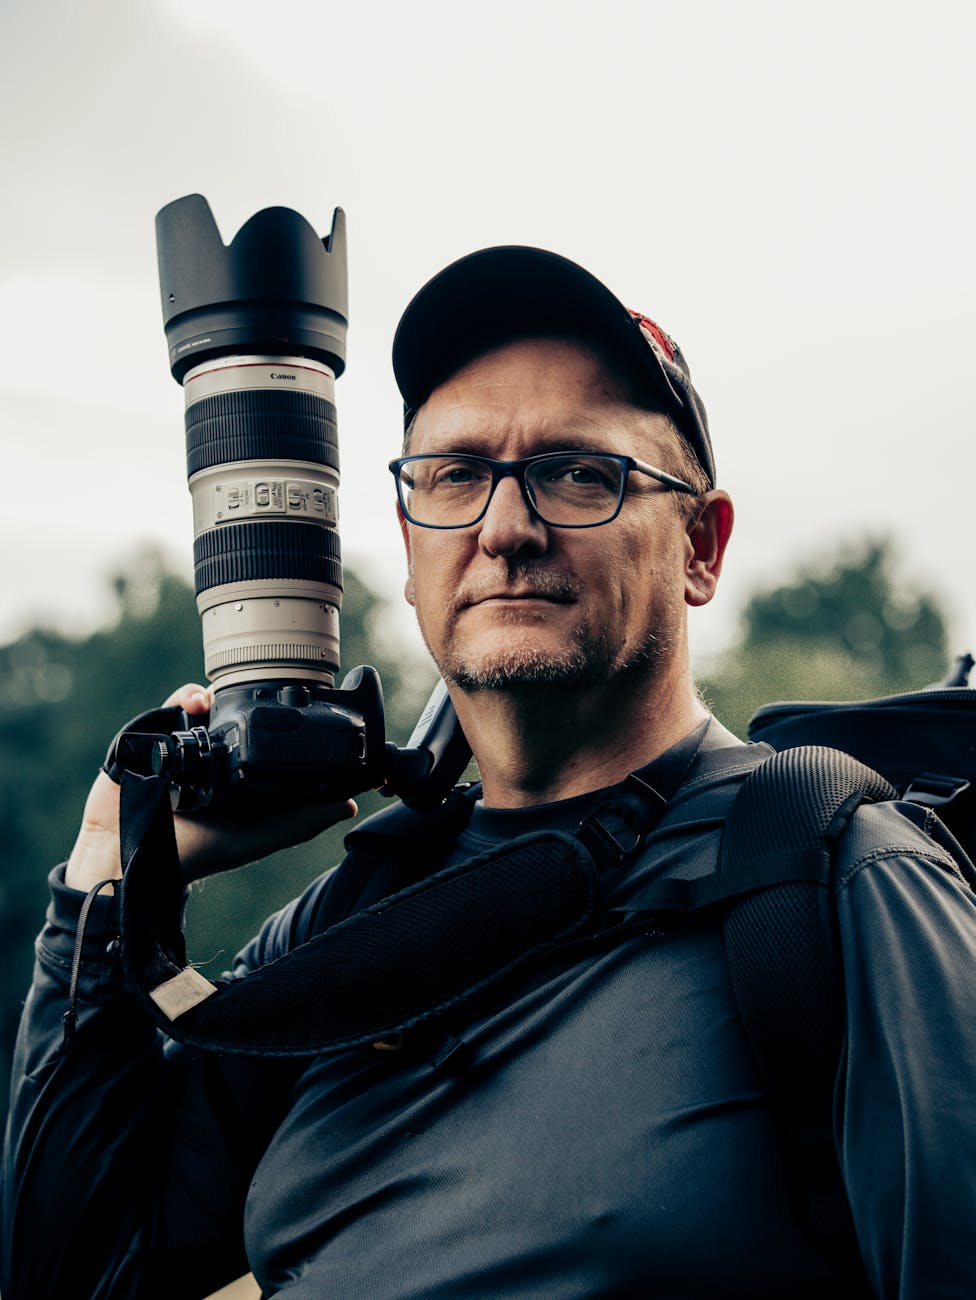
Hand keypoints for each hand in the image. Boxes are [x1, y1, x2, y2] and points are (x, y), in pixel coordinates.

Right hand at [64, 684, 356, 892]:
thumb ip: (299, 822)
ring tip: (216, 701)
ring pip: (212, 701)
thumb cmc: (197, 852)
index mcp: (246, 774)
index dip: (285, 720)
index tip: (300, 702)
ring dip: (220, 692)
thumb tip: (348, 804)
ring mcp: (189, 741)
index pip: (271, 738)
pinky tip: (195, 703)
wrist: (128, 851)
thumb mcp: (256, 839)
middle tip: (259, 691)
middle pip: (241, 711)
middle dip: (251, 696)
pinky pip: (176, 703)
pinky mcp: (159, 733)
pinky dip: (186, 695)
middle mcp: (219, 754)